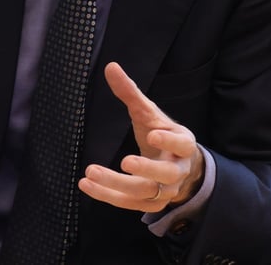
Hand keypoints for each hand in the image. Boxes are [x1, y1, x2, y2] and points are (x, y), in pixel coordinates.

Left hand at [78, 62, 204, 211]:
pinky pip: (129, 203)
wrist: (177, 166)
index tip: (152, 134)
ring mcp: (166, 190)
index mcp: (183, 144)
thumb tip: (110, 67)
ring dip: (117, 185)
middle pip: (165, 174)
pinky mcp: (151, 203)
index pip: (181, 143)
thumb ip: (131, 92)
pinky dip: (108, 195)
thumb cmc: (160, 133)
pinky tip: (87, 185)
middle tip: (125, 162)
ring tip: (91, 173)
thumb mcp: (149, 113)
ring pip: (145, 192)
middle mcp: (178, 170)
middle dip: (145, 169)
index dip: (168, 141)